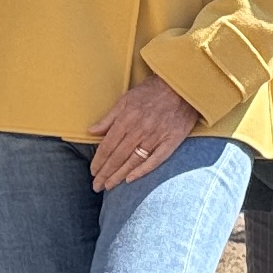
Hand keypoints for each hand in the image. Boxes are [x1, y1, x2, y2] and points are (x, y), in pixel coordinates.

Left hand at [87, 78, 202, 191]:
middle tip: (96, 186)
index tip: (93, 171)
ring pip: (134, 161)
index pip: (108, 145)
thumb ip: (108, 117)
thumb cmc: (152, 91)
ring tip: (109, 187)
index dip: (98, 160)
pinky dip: (143, 171)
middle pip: (118, 156)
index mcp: (127, 118)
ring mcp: (156, 136)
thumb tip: (91, 131)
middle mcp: (140, 129)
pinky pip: (155, 160)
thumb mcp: (126, 98)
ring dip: (119, 176)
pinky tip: (131, 179)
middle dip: (105, 173)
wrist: (181, 85)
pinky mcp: (171, 140)